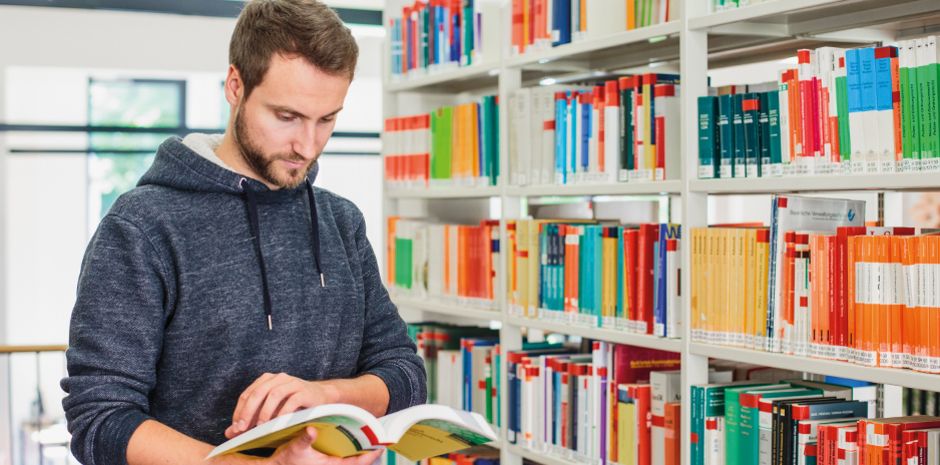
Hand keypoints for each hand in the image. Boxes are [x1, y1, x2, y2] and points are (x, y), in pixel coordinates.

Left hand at [226, 373, 334, 438]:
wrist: (320, 397)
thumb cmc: (292, 405)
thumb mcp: (269, 411)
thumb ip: (251, 420)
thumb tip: (230, 432)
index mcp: (267, 380)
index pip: (248, 394)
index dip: (240, 411)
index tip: (236, 427)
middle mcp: (278, 378)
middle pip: (259, 392)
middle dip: (249, 411)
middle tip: (244, 428)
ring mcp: (292, 383)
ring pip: (274, 394)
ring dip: (265, 411)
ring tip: (261, 426)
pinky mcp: (304, 391)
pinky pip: (292, 401)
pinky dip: (283, 413)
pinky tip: (279, 423)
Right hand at [266, 426, 384, 464]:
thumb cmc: (286, 460)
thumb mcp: (295, 448)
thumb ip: (304, 439)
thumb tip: (311, 431)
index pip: (357, 463)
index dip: (370, 455)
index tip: (381, 445)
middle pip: (358, 461)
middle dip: (370, 451)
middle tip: (382, 438)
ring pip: (353, 460)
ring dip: (362, 450)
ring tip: (373, 436)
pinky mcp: (328, 462)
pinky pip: (346, 458)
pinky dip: (353, 450)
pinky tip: (356, 439)